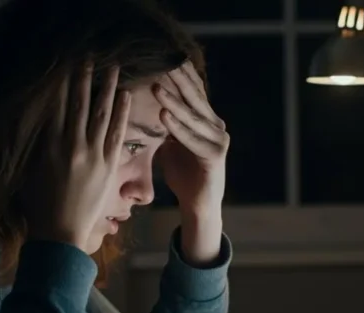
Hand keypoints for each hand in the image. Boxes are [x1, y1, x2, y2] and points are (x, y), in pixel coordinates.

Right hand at [24, 63, 130, 252]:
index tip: (66, 64)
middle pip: (79, 103)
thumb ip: (37, 144)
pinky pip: (117, 134)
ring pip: (100, 113)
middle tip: (90, 56)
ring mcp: (90, 154)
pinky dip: (122, 113)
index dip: (62, 83)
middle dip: (84, 77)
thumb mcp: (29, 169)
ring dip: (107, 88)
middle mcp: (70, 144)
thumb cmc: (39, 204)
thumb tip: (41, 120)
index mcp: (48, 144)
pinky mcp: (106, 165)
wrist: (59, 232)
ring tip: (113, 68)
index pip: (56, 105)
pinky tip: (125, 96)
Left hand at [154, 62, 229, 216]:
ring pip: (193, 116)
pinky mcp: (215, 156)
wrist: (198, 204)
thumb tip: (144, 107)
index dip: (179, 74)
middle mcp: (216, 126)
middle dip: (177, 80)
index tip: (162, 56)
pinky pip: (192, 138)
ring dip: (173, 100)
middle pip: (195, 98)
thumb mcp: (171, 144)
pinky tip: (163, 114)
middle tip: (161, 61)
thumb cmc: (184, 175)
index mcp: (206, 120)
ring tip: (156, 86)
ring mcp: (218, 140)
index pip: (193, 91)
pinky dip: (177, 127)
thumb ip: (166, 126)